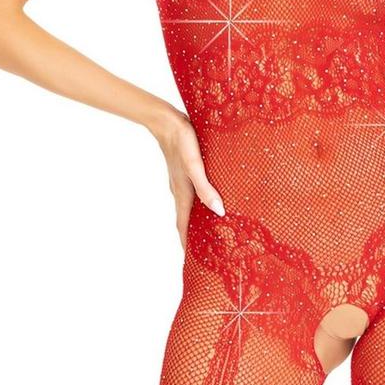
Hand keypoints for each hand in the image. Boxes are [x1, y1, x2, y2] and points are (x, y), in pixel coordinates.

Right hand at [150, 106, 224, 250]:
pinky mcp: (185, 171)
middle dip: (192, 237)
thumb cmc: (182, 142)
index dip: (187, 245)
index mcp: (182, 194)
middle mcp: (180, 191)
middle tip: (203, 253)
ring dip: (196, 221)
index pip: (184, 227)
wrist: (166, 121)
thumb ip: (206, 189)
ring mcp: (181, 181)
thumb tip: (219, 212)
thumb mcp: (195, 166)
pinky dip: (199, 203)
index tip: (190, 263)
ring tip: (208, 230)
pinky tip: (208, 199)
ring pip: (189, 207)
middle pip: (186, 221)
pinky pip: (192, 194)